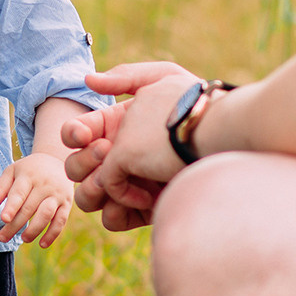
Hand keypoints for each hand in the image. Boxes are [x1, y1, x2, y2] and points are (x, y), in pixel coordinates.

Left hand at [0, 153, 73, 246]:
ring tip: (23, 239)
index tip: (4, 219)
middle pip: (29, 208)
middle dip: (15, 225)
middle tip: (2, 238)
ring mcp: (57, 194)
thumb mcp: (13, 171)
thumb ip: (0, 187)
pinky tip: (42, 244)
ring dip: (34, 230)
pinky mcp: (67, 203)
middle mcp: (44, 185)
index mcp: (28, 175)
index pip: (19, 193)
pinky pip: (61, 221)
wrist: (57, 161)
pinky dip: (52, 234)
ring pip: (46, 215)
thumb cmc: (29, 169)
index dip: (12, 207)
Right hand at [61, 62, 199, 229]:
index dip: (74, 134)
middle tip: (108, 152)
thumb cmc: (193, 105)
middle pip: (75, 167)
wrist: (222, 138)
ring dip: (93, 187)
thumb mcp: (163, 79)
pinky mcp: (141, 211)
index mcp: (114, 129)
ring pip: (88, 196)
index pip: (77, 135)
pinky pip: (112, 219)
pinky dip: (116, 209)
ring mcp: (126, 186)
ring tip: (113, 180)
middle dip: (84, 161)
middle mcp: (116, 160)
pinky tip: (138, 197)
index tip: (86, 135)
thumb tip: (88, 81)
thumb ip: (125, 76)